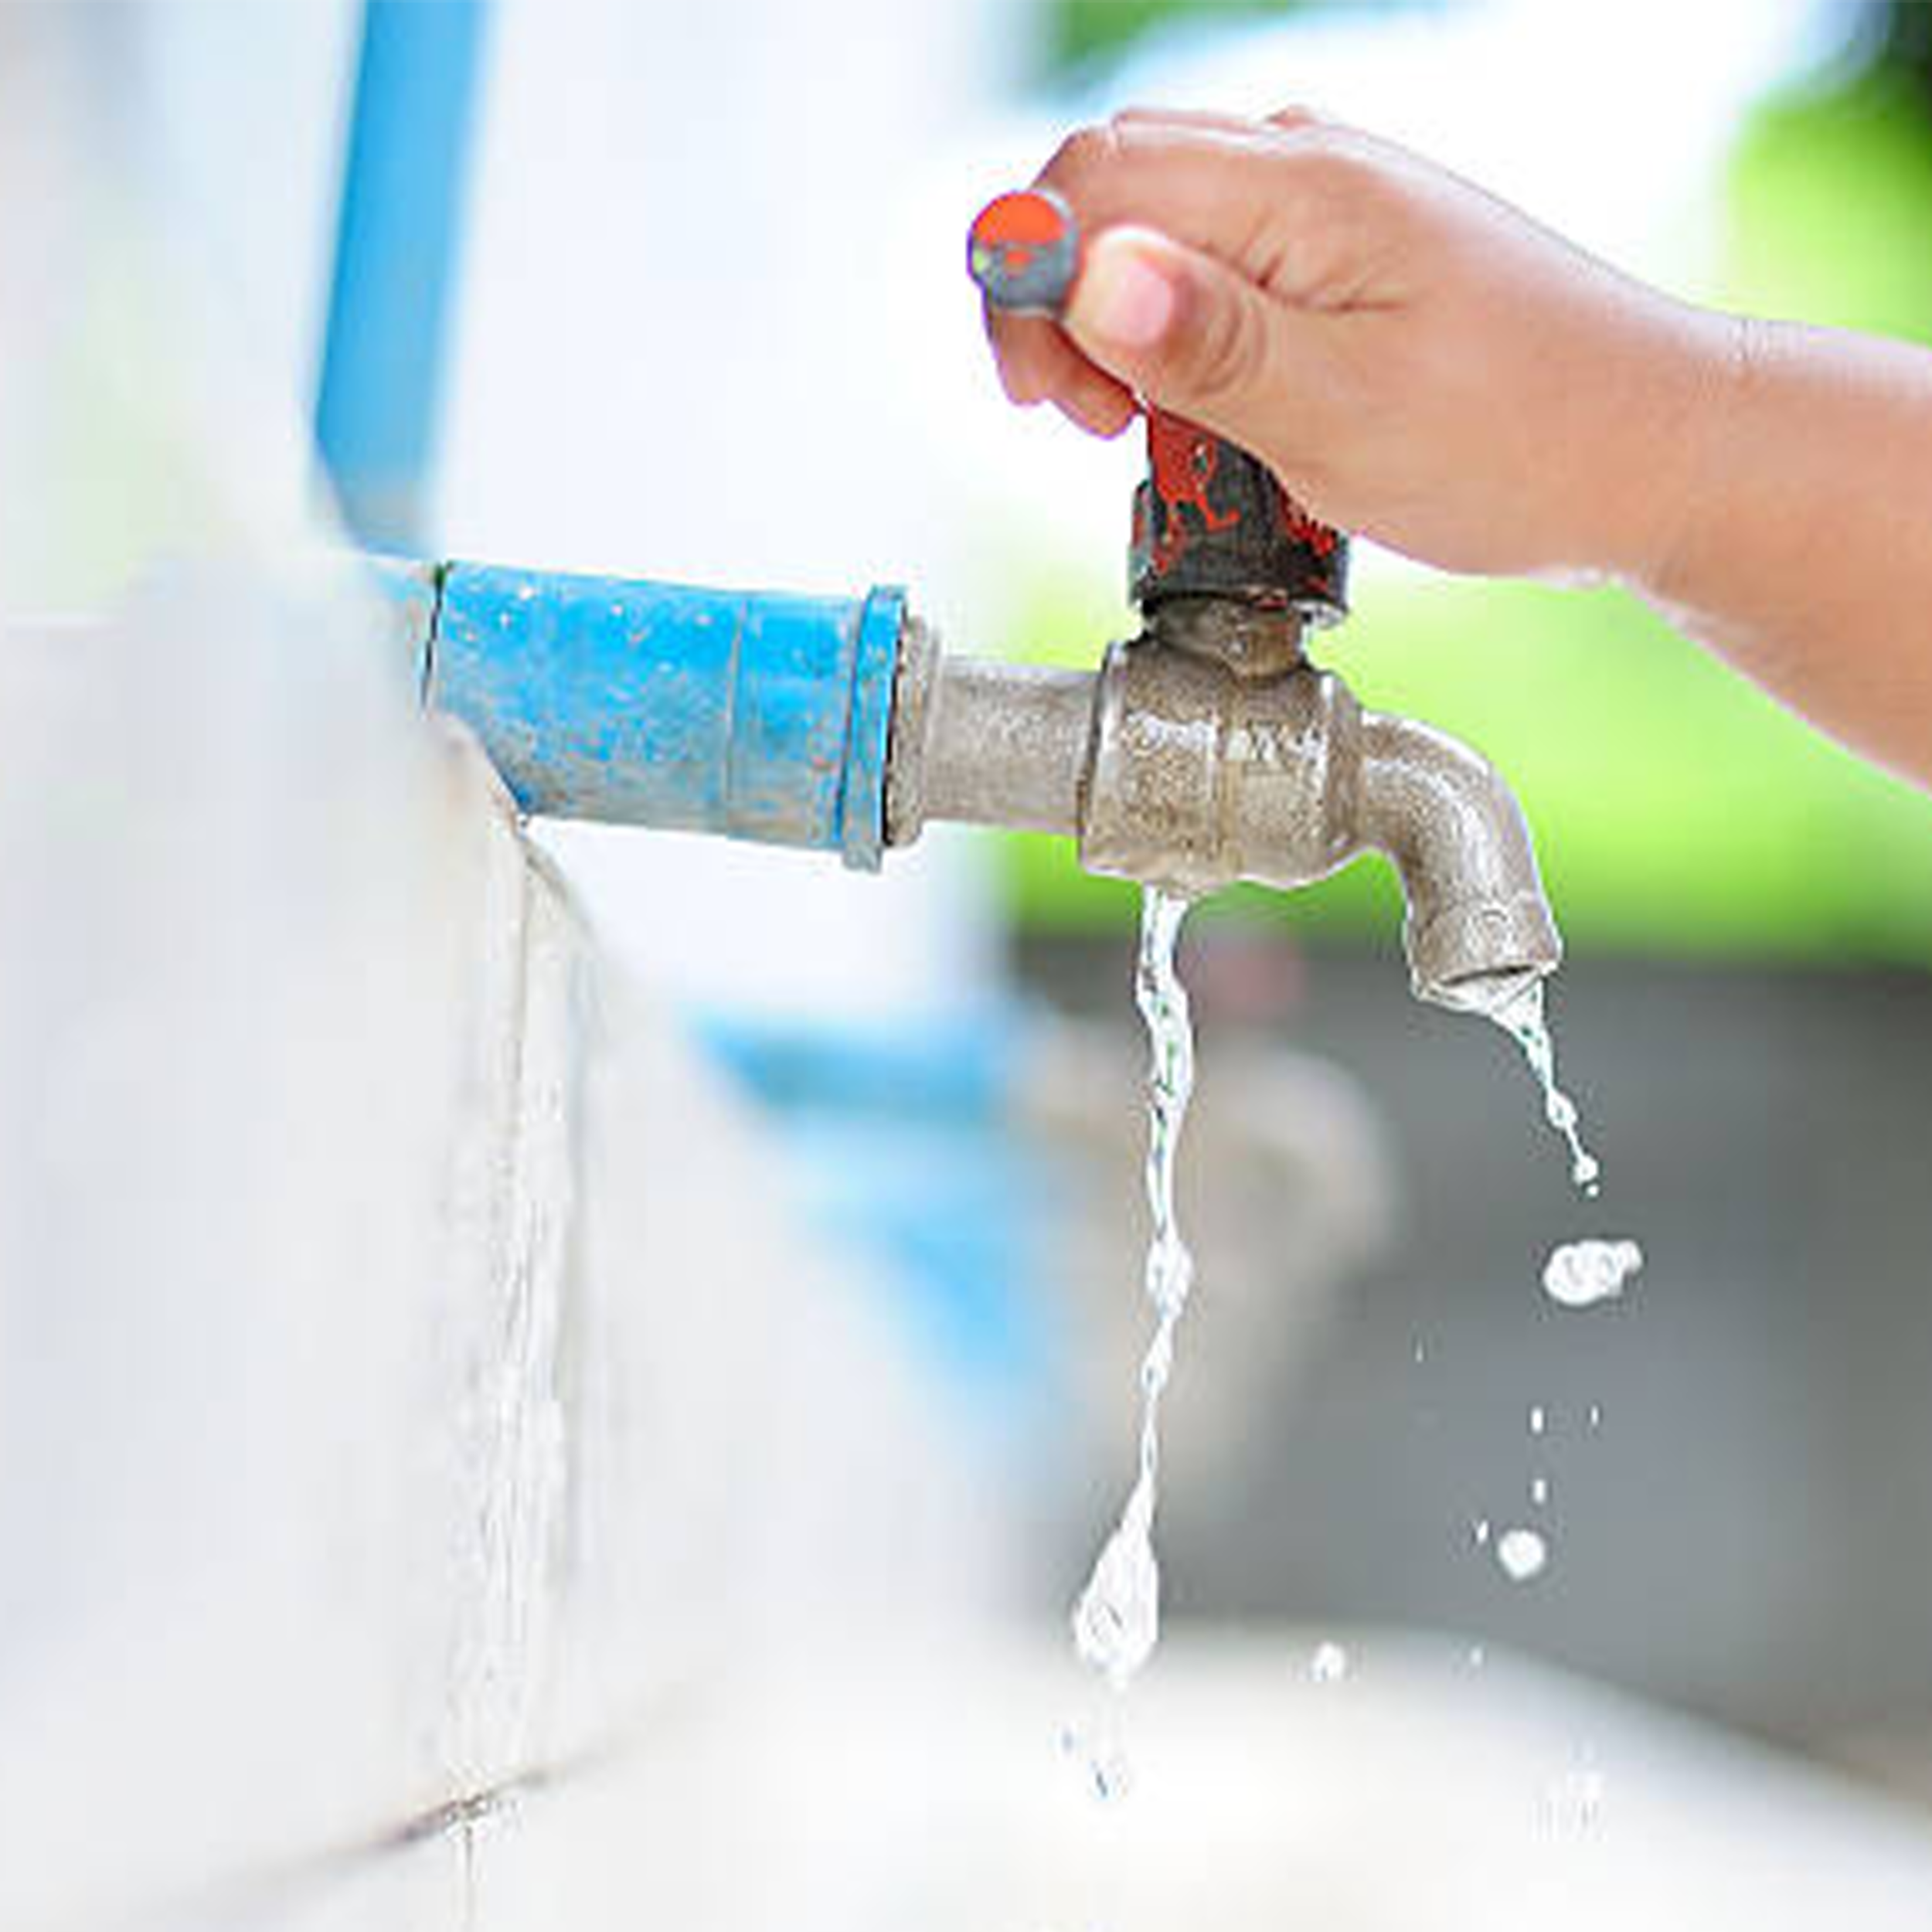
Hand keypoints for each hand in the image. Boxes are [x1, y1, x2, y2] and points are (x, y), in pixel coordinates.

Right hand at [984, 108, 1734, 585]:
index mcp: (1303, 188)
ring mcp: (1331, 204)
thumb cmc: (1520, 442)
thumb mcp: (1344, 414)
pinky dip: (1177, 330)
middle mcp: (1311, 165)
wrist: (1652, 451)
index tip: (1043, 397)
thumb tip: (1088, 271)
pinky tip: (1207, 405)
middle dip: (1061, 302)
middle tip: (1093, 422)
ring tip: (1149, 425)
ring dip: (1117, 321)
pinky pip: (1217, 261)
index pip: (1093, 179)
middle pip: (1111, 185)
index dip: (1029, 280)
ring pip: (1157, 224)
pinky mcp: (1345, 253)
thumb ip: (1208, 343)